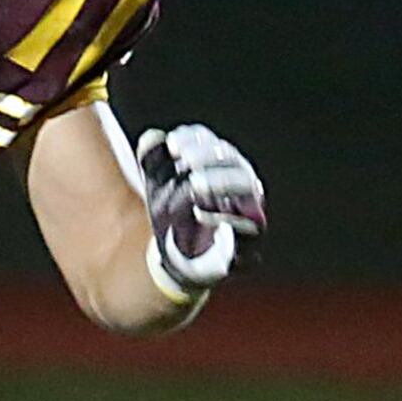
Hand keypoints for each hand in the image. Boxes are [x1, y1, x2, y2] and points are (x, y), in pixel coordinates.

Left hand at [136, 123, 266, 295]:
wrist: (179, 262)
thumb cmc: (173, 215)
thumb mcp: (158, 186)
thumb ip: (153, 160)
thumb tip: (152, 138)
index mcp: (219, 166)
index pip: (211, 143)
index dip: (194, 139)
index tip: (171, 144)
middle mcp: (240, 183)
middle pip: (232, 160)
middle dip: (209, 156)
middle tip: (186, 160)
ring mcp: (249, 211)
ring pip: (247, 187)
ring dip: (221, 182)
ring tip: (194, 184)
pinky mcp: (250, 240)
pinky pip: (248, 228)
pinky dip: (224, 218)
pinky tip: (199, 213)